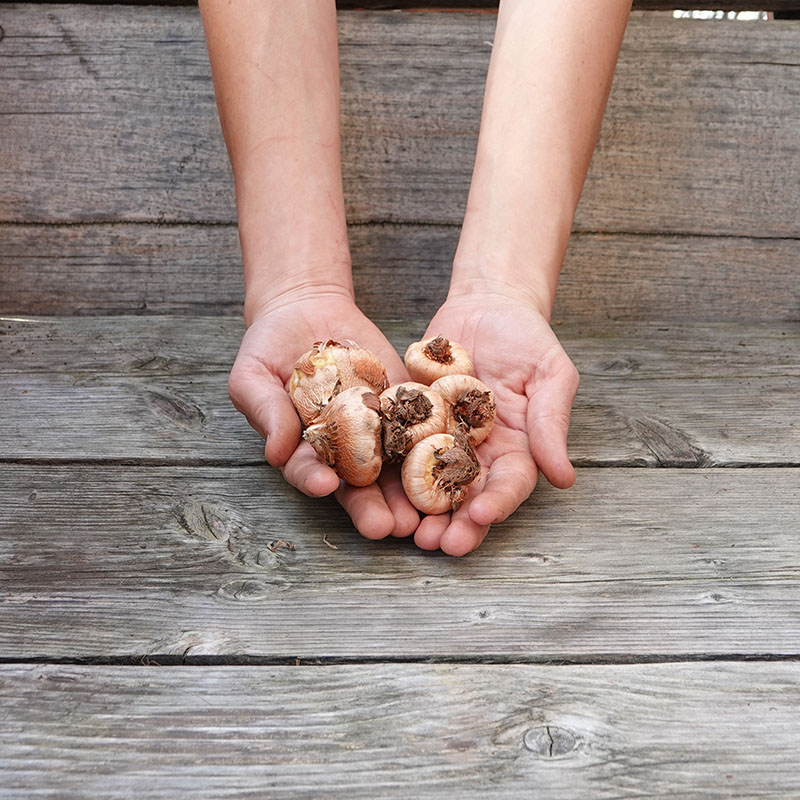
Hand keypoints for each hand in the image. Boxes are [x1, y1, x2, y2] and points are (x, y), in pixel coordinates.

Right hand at [228, 291, 418, 539]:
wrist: (308, 309)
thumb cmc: (269, 347)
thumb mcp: (254, 375)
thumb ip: (265, 411)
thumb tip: (276, 452)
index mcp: (304, 449)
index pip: (309, 472)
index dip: (314, 480)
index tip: (324, 485)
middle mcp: (343, 448)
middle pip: (358, 485)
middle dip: (371, 507)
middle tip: (385, 528)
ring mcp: (376, 428)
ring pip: (394, 468)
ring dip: (408, 494)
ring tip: (420, 515)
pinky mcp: (403, 404)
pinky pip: (420, 425)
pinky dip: (433, 445)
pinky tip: (447, 460)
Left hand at [414, 293, 579, 555]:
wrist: (486, 303)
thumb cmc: (527, 338)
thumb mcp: (550, 375)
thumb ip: (551, 424)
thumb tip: (565, 478)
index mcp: (516, 448)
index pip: (508, 485)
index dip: (496, 504)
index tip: (479, 516)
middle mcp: (478, 452)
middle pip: (467, 496)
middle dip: (453, 523)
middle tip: (435, 544)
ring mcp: (442, 438)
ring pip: (430, 483)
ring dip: (420, 509)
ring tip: (406, 531)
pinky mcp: (412, 419)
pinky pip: (399, 446)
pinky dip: (390, 468)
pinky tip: (376, 485)